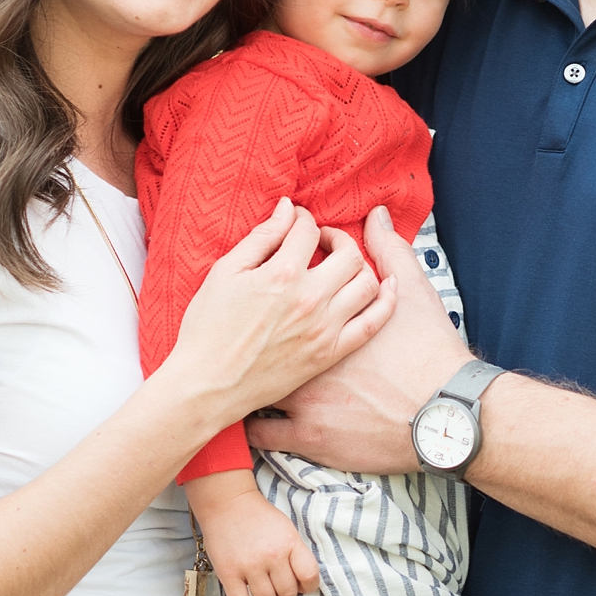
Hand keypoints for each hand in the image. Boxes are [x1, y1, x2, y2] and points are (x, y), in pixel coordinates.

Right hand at [167, 200, 396, 430]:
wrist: (208, 385)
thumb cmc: (207, 329)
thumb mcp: (225, 272)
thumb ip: (261, 237)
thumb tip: (286, 209)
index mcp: (282, 274)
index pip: (308, 230)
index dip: (302, 219)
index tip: (296, 222)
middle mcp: (310, 299)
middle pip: (348, 253)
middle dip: (337, 237)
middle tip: (323, 241)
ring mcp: (324, 328)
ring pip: (367, 283)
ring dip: (361, 266)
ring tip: (344, 265)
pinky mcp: (329, 353)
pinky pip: (372, 323)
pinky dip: (386, 301)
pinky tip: (387, 287)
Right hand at [193, 485, 318, 595]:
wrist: (228, 504)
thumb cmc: (259, 518)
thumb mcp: (287, 529)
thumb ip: (296, 554)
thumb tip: (302, 585)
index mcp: (290, 542)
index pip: (310, 576)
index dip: (309, 586)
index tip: (301, 585)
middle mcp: (272, 555)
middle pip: (288, 593)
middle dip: (286, 594)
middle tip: (278, 586)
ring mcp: (249, 566)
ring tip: (263, 589)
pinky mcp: (228, 574)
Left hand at [246, 206, 473, 473]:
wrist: (443, 416)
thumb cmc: (430, 352)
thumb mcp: (416, 292)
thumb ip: (391, 250)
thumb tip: (373, 214)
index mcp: (325, 312)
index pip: (289, 283)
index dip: (283, 282)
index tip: (287, 293)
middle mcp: (307, 354)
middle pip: (266, 331)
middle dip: (259, 329)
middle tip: (268, 327)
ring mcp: (305, 397)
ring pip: (256, 381)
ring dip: (247, 373)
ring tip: (249, 368)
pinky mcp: (306, 435)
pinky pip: (262, 431)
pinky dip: (252, 422)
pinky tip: (250, 414)